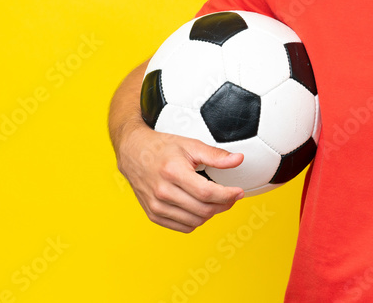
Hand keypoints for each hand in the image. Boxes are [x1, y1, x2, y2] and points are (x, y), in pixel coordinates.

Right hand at [116, 124, 244, 232]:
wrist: (133, 153)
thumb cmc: (162, 148)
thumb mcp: (190, 145)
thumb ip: (215, 155)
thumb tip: (238, 159)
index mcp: (172, 172)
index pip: (206, 192)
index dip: (227, 195)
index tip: (239, 192)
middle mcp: (162, 192)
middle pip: (203, 209)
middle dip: (223, 205)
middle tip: (232, 197)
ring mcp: (156, 206)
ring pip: (195, 221)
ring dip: (211, 214)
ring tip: (217, 201)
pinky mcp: (153, 214)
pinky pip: (183, 227)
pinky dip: (196, 221)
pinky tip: (200, 208)